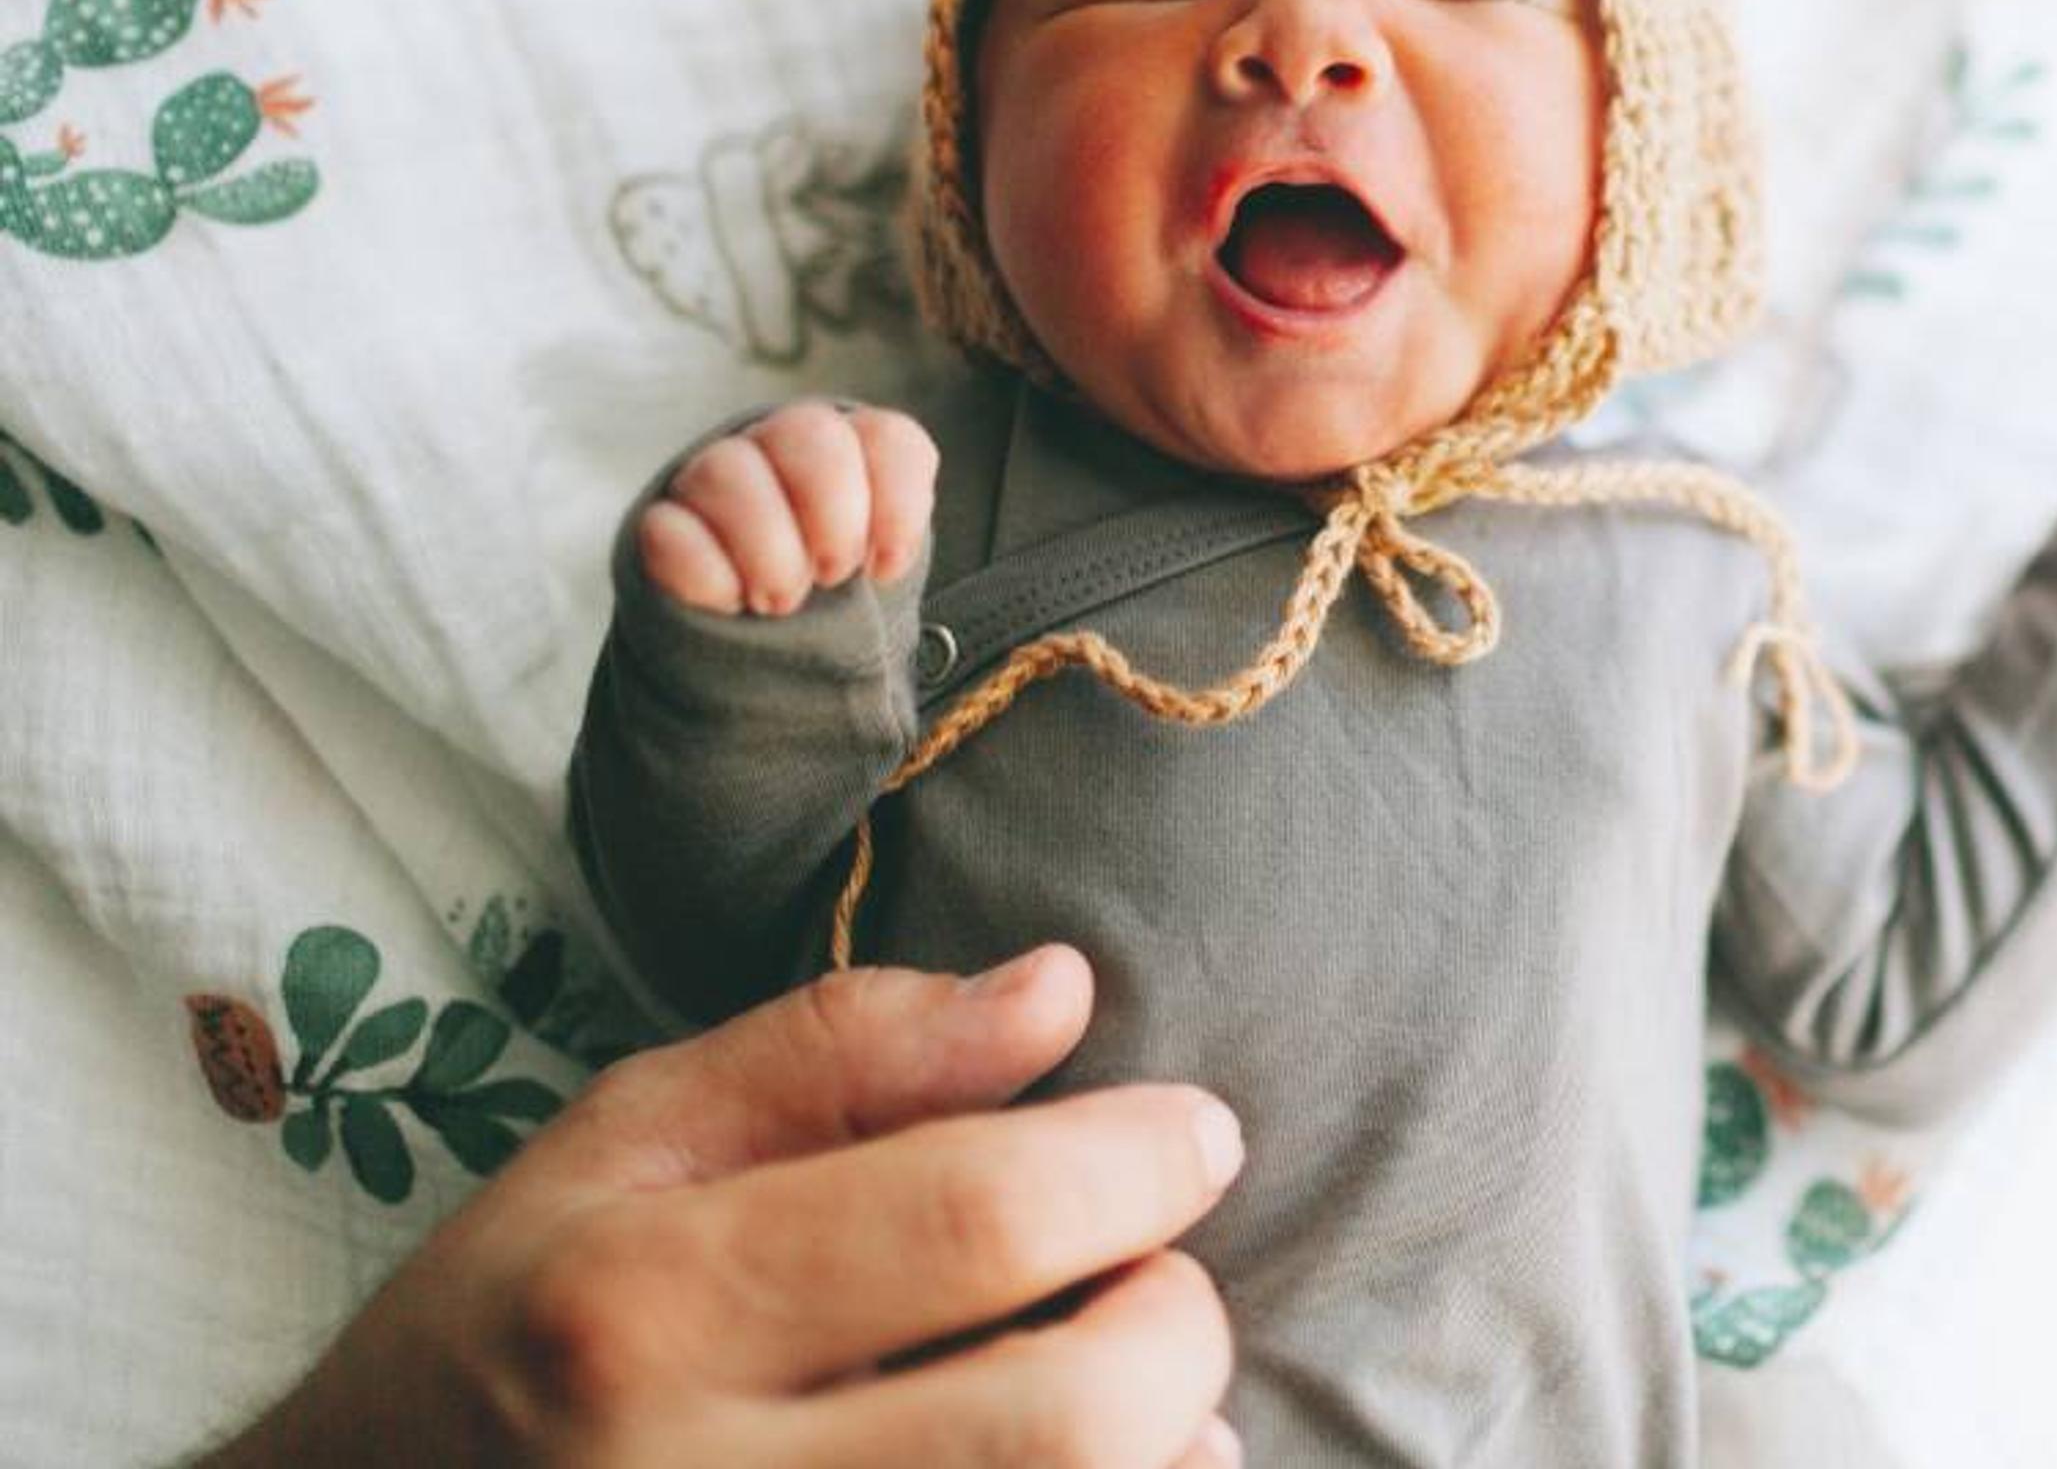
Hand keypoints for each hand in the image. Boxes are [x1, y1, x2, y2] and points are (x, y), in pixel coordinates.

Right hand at [201, 944, 1243, 1466]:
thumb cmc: (508, 1328)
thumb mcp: (622, 1144)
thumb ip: (841, 1050)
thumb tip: (1060, 989)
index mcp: (639, 1309)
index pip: (976, 1220)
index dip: (1134, 1164)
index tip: (1194, 1132)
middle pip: (1066, 1419)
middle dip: (1172, 1329)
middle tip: (1156, 1279)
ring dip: (1165, 1450)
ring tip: (1132, 1386)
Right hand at [636, 401, 937, 616]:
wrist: (747, 625)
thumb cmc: (823, 584)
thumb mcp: (871, 564)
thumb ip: (889, 543)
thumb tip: (883, 566)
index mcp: (849, 446)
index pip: (888, 439)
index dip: (898, 506)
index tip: (885, 567)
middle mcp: (777, 444)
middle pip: (809, 433)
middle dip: (834, 517)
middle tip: (832, 576)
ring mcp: (711, 476)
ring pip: (728, 471)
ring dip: (769, 550)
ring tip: (780, 600)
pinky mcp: (659, 525)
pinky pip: (671, 531)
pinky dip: (711, 576)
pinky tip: (731, 602)